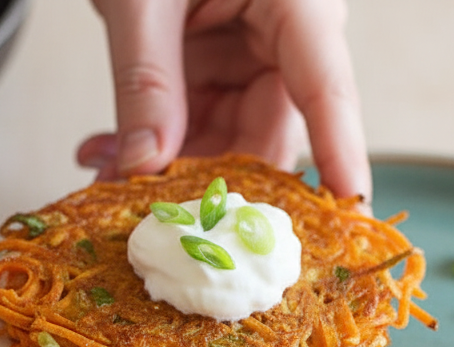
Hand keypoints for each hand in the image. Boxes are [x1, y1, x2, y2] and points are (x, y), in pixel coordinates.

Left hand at [79, 0, 370, 202]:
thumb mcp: (140, 0)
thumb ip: (146, 82)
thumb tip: (144, 167)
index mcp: (296, 3)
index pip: (327, 91)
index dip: (341, 155)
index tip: (349, 211)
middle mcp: (287, 38)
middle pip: (270, 134)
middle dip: (211, 184)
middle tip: (158, 218)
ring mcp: (252, 57)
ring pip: (228, 143)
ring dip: (167, 172)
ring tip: (108, 180)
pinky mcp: (218, 69)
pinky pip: (196, 128)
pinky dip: (151, 147)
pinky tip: (104, 156)